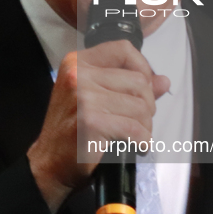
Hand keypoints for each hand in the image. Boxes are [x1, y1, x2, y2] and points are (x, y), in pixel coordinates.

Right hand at [28, 40, 169, 210]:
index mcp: (76, 63)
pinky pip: (135, 128)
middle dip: (146, 105)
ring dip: (145, 126)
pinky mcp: (92, 122)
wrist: (49, 164)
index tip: (145, 88)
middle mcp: (78, 75)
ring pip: (141, 106)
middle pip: (138, 81)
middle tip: (137, 121)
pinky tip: (135, 146)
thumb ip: (128, 86)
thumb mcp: (94, 99)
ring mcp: (83, 98)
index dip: (143, 67)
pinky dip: (142, 140)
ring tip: (134, 136)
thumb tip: (163, 81)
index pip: (123, 49)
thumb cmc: (71, 132)